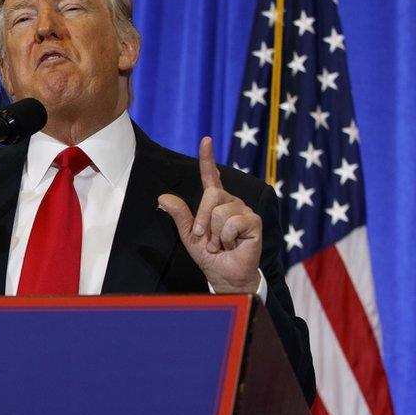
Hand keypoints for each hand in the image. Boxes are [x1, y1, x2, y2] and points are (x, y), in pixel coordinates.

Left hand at [157, 137, 261, 292]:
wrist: (225, 274)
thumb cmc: (210, 255)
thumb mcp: (189, 235)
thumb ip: (179, 216)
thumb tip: (162, 197)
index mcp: (215, 202)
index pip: (210, 176)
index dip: (207, 158)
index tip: (206, 140)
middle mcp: (230, 202)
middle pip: (211, 195)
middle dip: (203, 220)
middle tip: (206, 239)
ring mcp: (243, 210)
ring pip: (221, 212)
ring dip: (216, 235)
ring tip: (222, 244)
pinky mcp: (254, 221)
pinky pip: (232, 223)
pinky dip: (227, 238)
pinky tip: (233, 245)